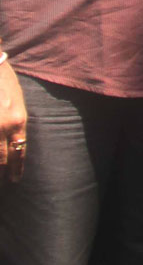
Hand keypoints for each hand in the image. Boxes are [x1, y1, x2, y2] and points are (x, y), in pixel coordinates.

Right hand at [0, 57, 27, 183]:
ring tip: (0, 171)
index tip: (15, 180)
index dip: (16, 168)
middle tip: (3, 181)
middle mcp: (3, 127)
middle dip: (1, 169)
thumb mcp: (18, 104)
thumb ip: (16, 124)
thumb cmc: (5, 83)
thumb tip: (14, 143)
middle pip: (1, 157)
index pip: (18, 152)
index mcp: (18, 121)